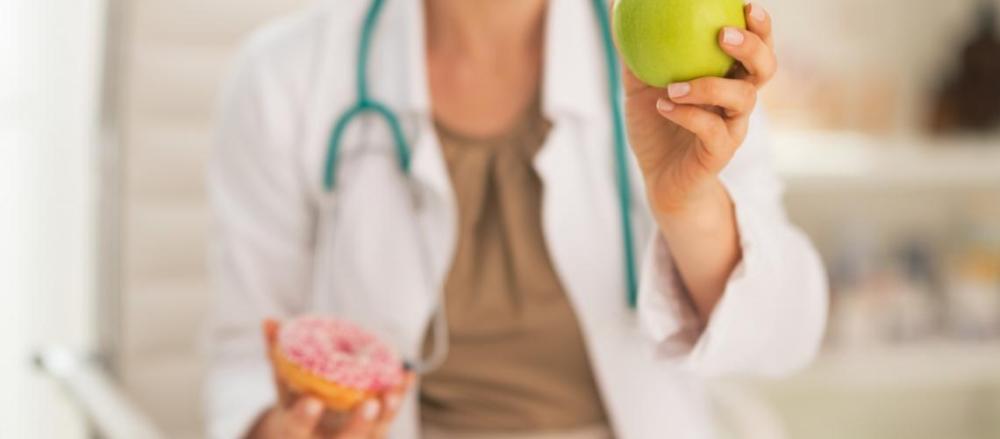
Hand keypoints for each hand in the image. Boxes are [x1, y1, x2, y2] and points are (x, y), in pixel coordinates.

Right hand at [247, 320, 415, 438]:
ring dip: (387, 412)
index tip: (313, 401)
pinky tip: (407, 377)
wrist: (311, 431)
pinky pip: (388, 419)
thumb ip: (278, 356)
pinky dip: (399, 397)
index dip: (304, 418)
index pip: (297, 430)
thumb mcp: (284, 385)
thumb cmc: (297, 403)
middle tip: (370, 404)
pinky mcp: (374, 434)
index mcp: (296, 435)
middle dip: (360, 424)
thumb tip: (270, 321)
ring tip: (394, 390)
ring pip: (374, 433)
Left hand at [620, 2, 775, 217]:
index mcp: (728, 77)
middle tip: (724, 34)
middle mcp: (738, 100)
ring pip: (743, 99)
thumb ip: (634, 51)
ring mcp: (732, 128)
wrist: (659, 179)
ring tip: (674, 85)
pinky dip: (687, 115)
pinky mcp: (720, 153)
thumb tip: (617, 6)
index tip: (746, 4)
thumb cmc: (656, 125)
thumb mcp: (639, 85)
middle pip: (765, 68)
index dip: (759, 25)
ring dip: (710, 86)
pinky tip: (664, 105)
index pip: (755, 47)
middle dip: (753, 47)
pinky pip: (712, 131)